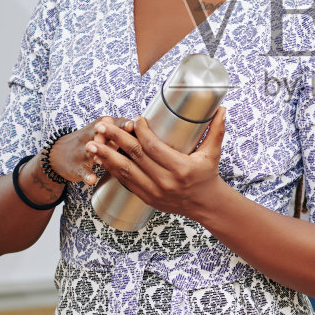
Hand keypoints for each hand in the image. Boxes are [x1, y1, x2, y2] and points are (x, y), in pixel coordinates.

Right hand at [45, 117, 128, 185]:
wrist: (59, 154)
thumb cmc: (92, 141)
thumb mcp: (107, 133)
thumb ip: (127, 132)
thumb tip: (153, 133)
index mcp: (102, 127)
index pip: (114, 123)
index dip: (123, 125)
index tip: (134, 125)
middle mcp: (92, 136)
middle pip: (101, 134)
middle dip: (109, 135)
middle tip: (119, 139)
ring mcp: (83, 152)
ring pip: (90, 151)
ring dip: (96, 152)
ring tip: (100, 157)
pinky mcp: (76, 167)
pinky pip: (81, 171)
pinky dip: (87, 175)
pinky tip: (92, 179)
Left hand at [87, 107, 230, 219]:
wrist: (205, 205)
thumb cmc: (208, 176)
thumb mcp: (213, 153)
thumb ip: (217, 130)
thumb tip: (223, 108)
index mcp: (180, 168)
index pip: (154, 147)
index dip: (141, 132)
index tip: (134, 119)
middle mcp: (165, 181)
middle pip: (135, 156)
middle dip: (115, 139)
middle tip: (101, 126)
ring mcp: (154, 191)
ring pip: (125, 171)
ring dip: (106, 156)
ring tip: (92, 144)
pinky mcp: (146, 197)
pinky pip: (125, 182)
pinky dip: (112, 170)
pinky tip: (101, 160)